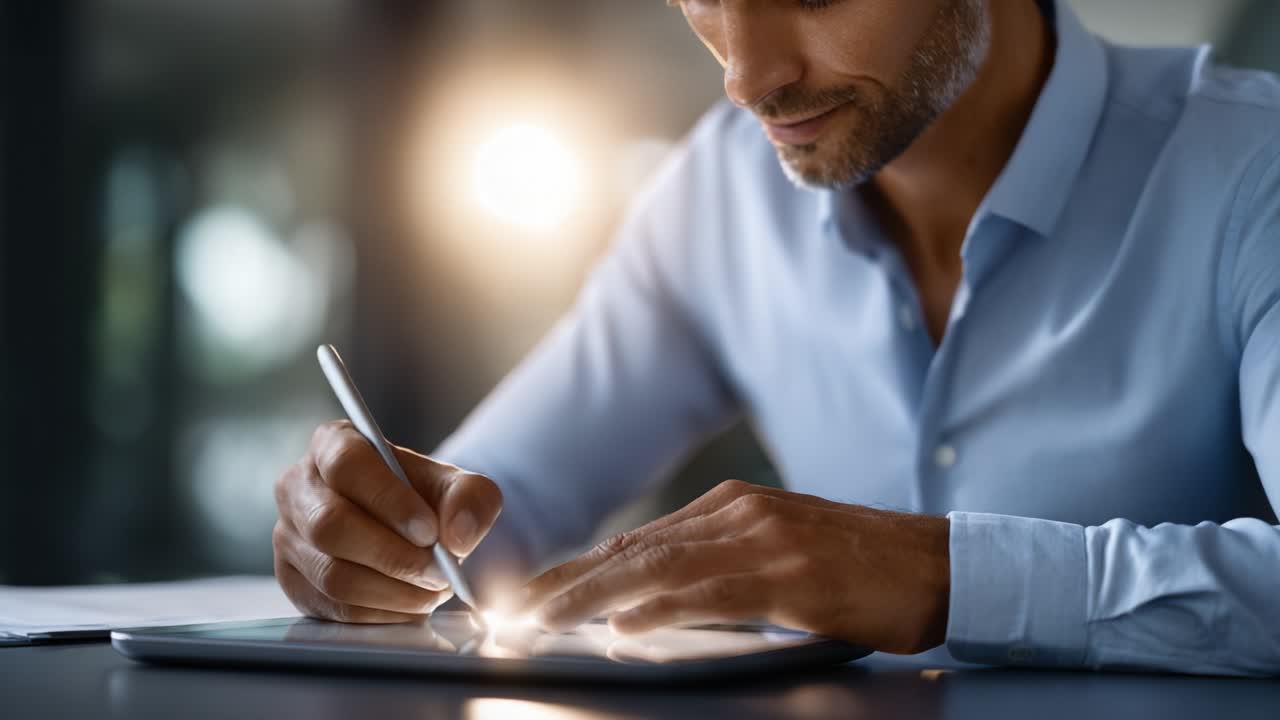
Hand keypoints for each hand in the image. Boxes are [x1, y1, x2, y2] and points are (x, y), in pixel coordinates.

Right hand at [273, 420, 502, 622]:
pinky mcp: (291, 579)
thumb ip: (470, 499)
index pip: (347, 465)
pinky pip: (331, 607)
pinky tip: (410, 607)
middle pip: (330, 525)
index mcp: (334, 444)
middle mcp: (298, 486)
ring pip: (331, 573)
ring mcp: (287, 535)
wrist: (410, 529)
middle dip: (393, 556)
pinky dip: (379, 614)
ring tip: (432, 591)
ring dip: (391, 591)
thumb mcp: (459, 487)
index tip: (429, 530)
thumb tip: (457, 536)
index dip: (388, 500)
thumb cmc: (426, 499)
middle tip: (438, 573)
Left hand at [518, 480, 949, 654]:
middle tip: (516, 608)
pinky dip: (660, 609)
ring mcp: (766, 539)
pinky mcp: (793, 576)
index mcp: (734, 505)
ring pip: (660, 568)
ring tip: (544, 620)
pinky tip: (622, 626)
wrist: (941, 563)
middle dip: (569, 581)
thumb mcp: (782, 549)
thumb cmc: (863, 565)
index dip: (581, 567)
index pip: (640, 539)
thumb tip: (651, 600)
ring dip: (593, 597)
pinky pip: (712, 594)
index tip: (536, 592)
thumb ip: (720, 565)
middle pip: (635, 549)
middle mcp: (740, 512)